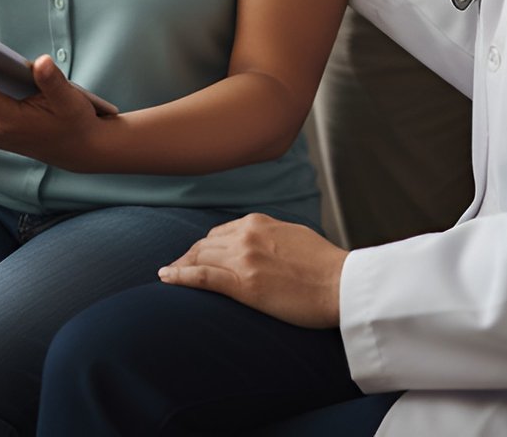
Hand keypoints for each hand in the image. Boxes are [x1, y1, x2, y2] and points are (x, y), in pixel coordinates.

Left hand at [159, 213, 346, 328]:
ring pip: (200, 258)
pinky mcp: (243, 284)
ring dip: (180, 266)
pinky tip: (166, 278)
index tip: (197, 255)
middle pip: (205, 244)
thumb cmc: (324, 265)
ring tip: (168, 275)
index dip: (205, 245)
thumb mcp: (293, 235)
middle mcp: (246, 235)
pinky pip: (202, 277)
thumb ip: (271, 235)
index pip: (220, 232)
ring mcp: (243, 258)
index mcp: (258, 222)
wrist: (340, 283)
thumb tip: (261, 244)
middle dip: (188, 255)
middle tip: (175, 267)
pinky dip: (180, 276)